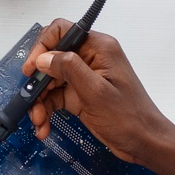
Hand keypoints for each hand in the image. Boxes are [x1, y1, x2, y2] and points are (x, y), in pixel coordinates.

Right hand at [24, 24, 174, 164]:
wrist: (143, 142)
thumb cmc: (132, 118)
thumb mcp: (97, 92)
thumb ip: (69, 69)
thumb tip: (45, 58)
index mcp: (99, 49)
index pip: (62, 32)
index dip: (43, 47)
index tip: (32, 67)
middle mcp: (90, 59)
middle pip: (51, 59)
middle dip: (38, 81)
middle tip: (31, 98)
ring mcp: (84, 77)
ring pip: (49, 80)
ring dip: (39, 100)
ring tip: (39, 118)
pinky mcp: (80, 94)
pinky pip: (55, 97)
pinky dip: (46, 110)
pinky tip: (44, 124)